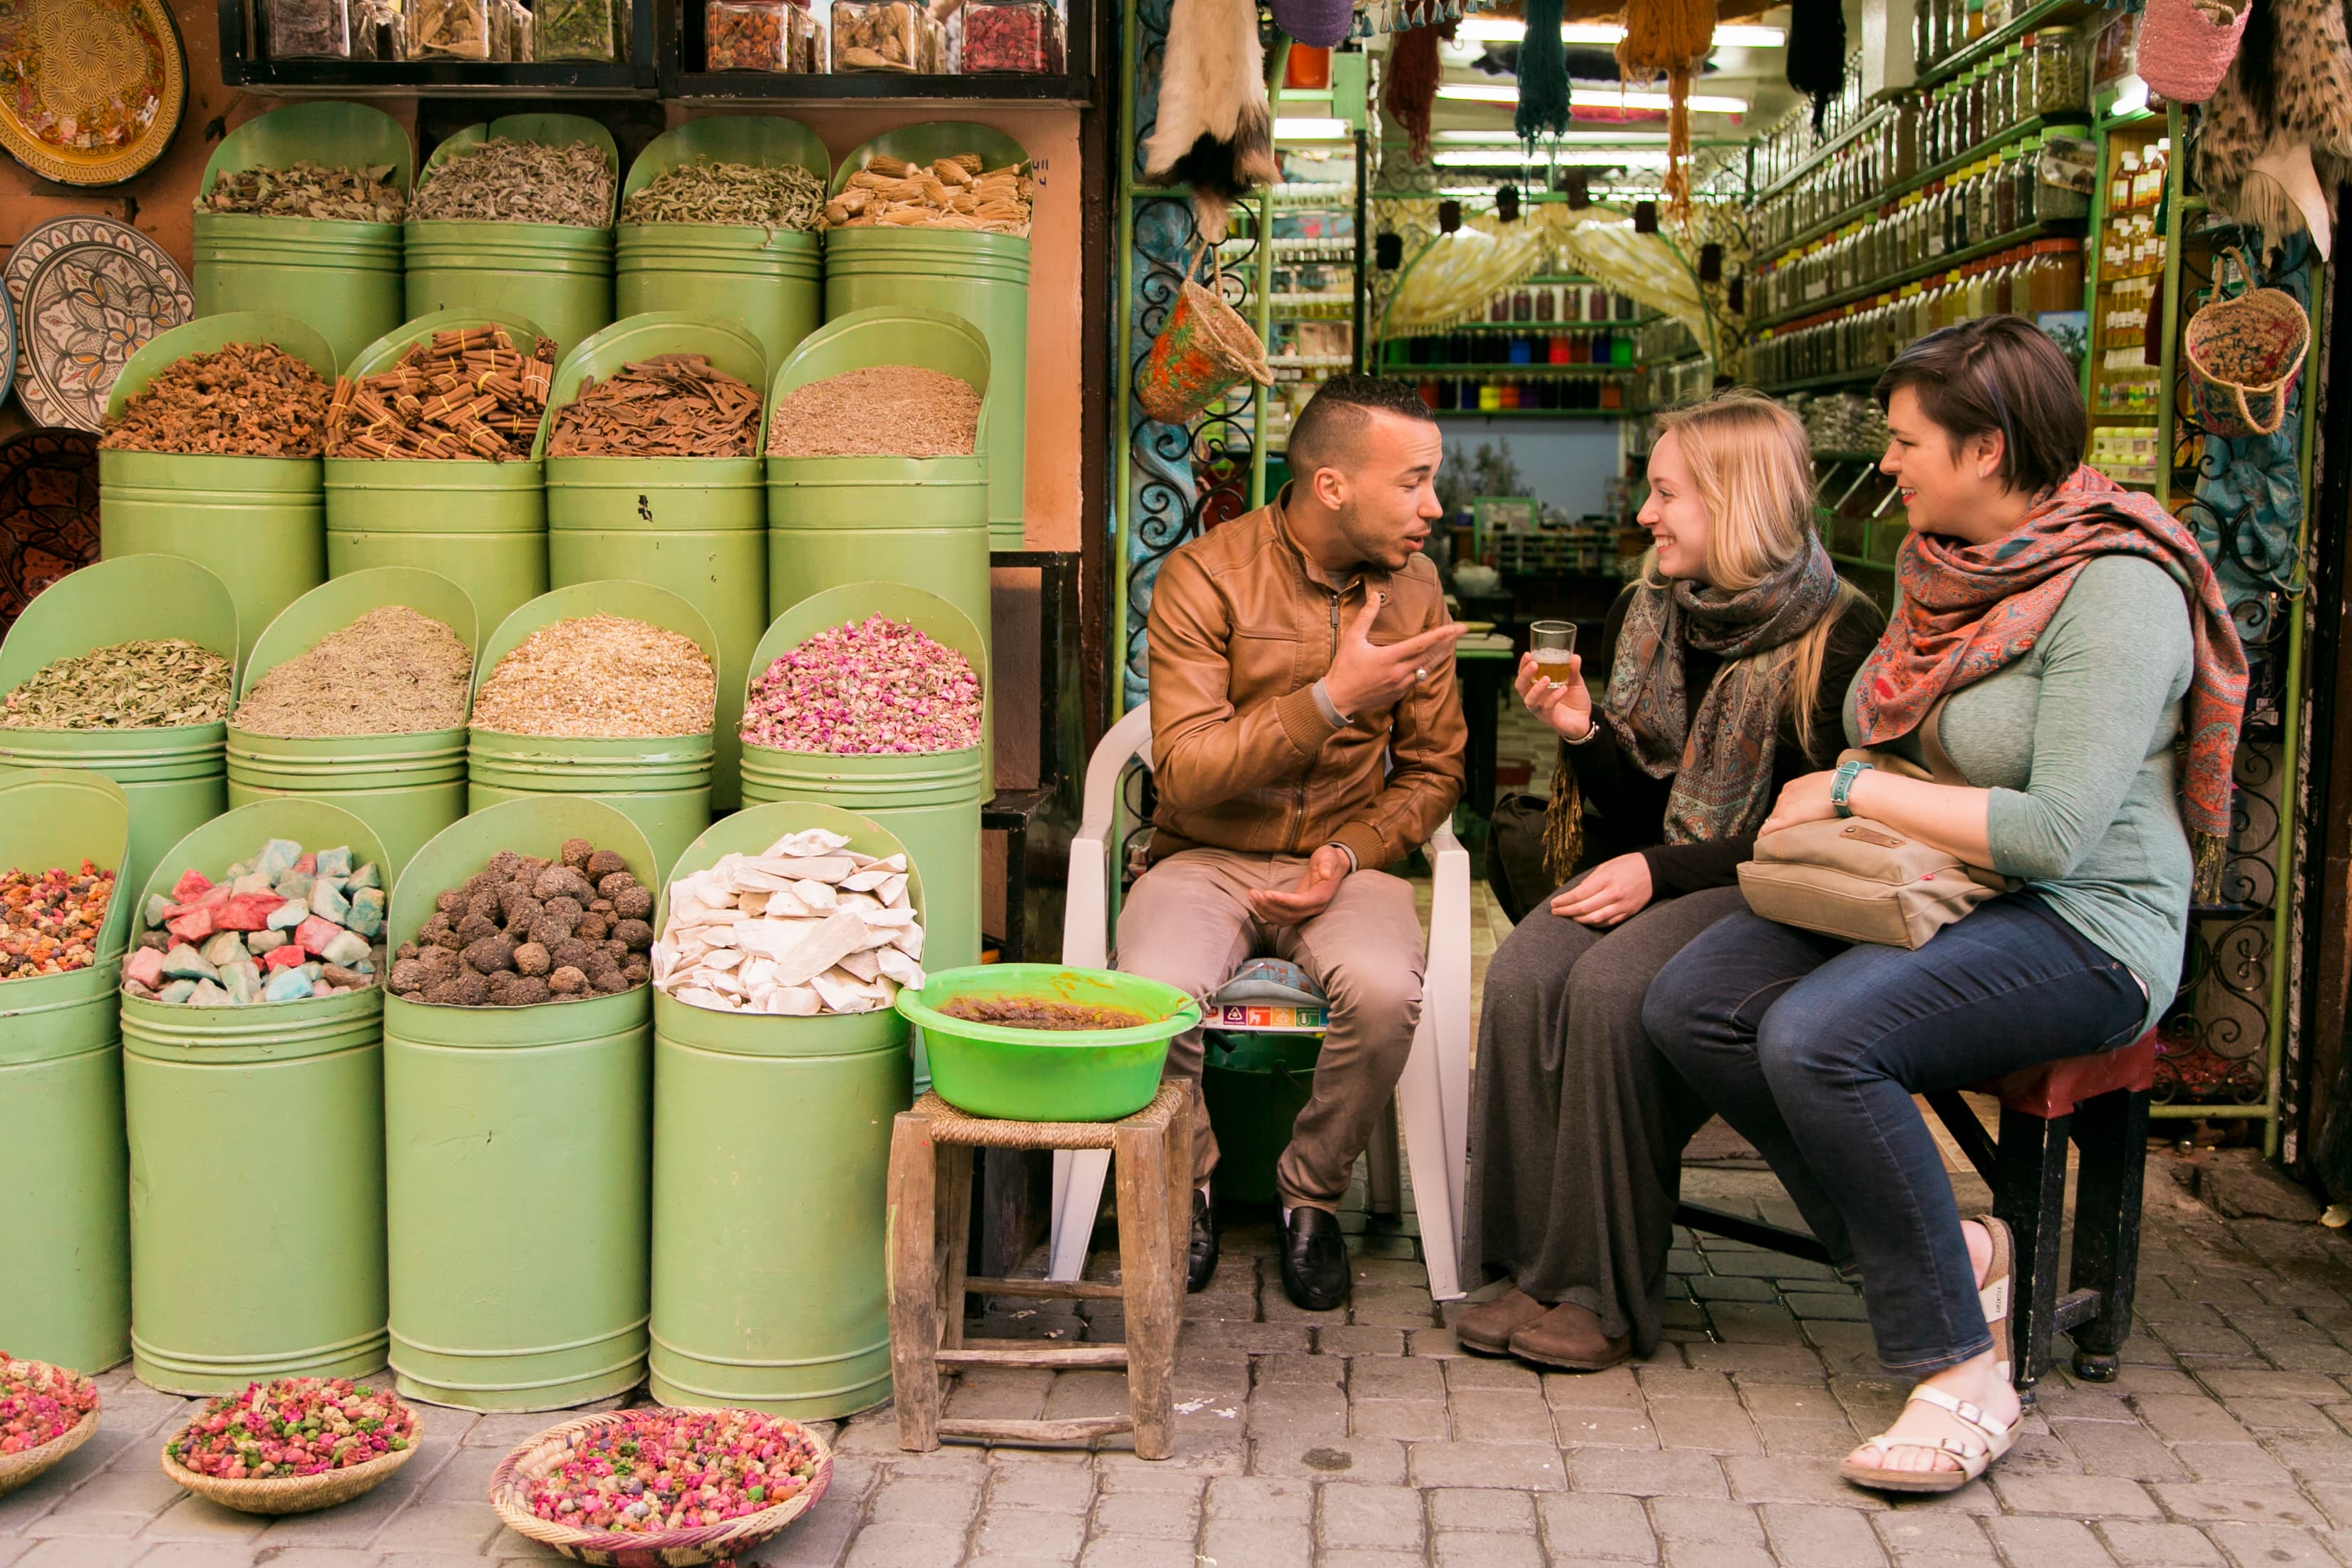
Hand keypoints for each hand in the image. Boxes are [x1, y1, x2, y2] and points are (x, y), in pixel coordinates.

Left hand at [1249, 845, 1351, 926]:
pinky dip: (1268, 912)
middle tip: (1254, 893)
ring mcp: (1306, 910)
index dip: (1283, 900)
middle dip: (1269, 905)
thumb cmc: (1330, 858)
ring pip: (1283, 919)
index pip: (1300, 903)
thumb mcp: (1330, 856)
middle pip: (1289, 914)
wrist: (1333, 865)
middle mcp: (1315, 907)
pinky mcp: (1298, 909)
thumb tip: (1326, 874)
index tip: (1267, 893)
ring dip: (1266, 910)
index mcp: (1322, 896)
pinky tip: (1256, 901)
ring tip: (1252, 895)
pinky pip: (1281, 917)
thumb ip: (1328, 864)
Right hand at [1322, 598, 1465, 718]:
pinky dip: (1427, 667)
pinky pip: (1418, 678)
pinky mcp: (1399, 693)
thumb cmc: (1343, 668)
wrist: (1338, 699)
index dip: (1441, 635)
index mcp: (1388, 658)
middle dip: (1448, 642)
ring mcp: (1401, 685)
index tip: (1457, 627)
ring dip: (1440, 655)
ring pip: (1427, 668)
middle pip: (1430, 655)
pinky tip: (1431, 660)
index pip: (1421, 644)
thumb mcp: (1352, 639)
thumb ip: (1366, 617)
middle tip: (1462, 631)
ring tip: (1451, 643)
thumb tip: (1374, 596)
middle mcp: (1399, 673)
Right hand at [1515, 651, 1592, 740]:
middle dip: (1524, 674)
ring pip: (1529, 699)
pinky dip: (1554, 697)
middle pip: (1520, 686)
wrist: (1585, 719)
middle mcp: (1536, 698)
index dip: (1523, 665)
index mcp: (1537, 686)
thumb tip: (1574, 656)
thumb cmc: (1575, 700)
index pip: (1524, 675)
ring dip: (1536, 688)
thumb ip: (1573, 670)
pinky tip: (1563, 689)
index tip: (1528, 654)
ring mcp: (1541, 709)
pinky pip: (1547, 707)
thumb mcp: (1575, 681)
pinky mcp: (1549, 718)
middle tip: (1533, 664)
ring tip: (1547, 678)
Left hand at [1550, 853, 1652, 926]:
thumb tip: (1575, 892)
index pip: (1579, 894)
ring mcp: (1622, 905)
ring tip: (1569, 917)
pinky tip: (1586, 921)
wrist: (1655, 871)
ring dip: (1578, 920)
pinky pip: (1607, 923)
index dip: (1564, 901)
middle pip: (1584, 908)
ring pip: (1594, 919)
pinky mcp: (1628, 913)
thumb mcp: (1607, 866)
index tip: (1554, 904)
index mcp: (1606, 879)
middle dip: (1566, 912)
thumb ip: (1591, 880)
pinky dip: (1594, 923)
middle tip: (1556, 912)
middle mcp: (1613, 894)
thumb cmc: (1628, 865)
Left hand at [1760, 771, 1841, 836]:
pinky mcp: (1784, 819)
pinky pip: (1766, 830)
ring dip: (1777, 830)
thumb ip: (1817, 796)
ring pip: (1772, 822)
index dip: (1788, 815)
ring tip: (1782, 842)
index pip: (1784, 804)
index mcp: (1792, 788)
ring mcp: (1782, 807)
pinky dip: (1765, 837)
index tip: (1794, 822)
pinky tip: (1766, 845)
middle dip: (1783, 823)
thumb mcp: (1824, 788)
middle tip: (1789, 834)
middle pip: (1777, 813)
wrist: (1841, 789)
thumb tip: (1823, 804)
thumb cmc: (1839, 788)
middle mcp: (1784, 796)